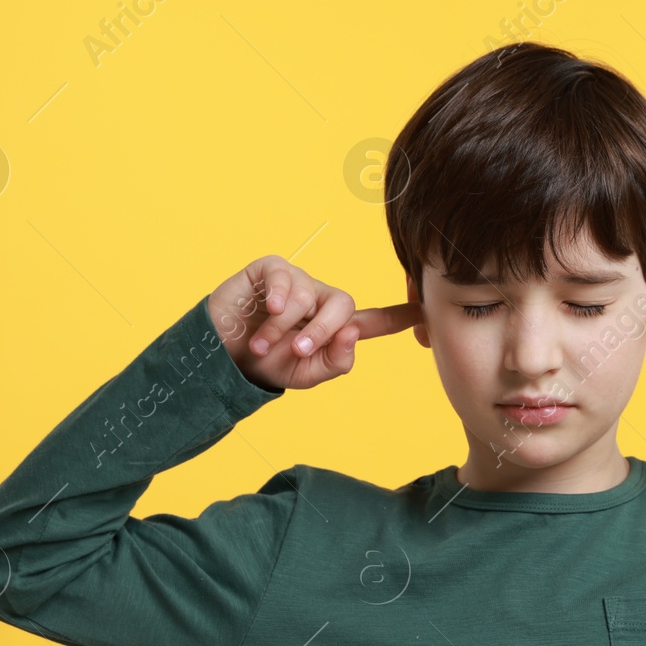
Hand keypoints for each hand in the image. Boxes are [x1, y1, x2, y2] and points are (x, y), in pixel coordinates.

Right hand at [206, 254, 420, 391]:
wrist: (220, 356)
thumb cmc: (264, 364)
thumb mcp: (305, 375)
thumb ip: (335, 361)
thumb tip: (353, 333)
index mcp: (334, 328)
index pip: (375, 322)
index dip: (400, 316)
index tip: (425, 310)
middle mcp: (320, 301)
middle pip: (344, 306)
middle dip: (322, 331)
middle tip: (297, 350)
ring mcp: (297, 282)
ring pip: (309, 297)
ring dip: (283, 328)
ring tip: (261, 345)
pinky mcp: (272, 270)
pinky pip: (286, 277)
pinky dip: (277, 298)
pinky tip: (266, 311)